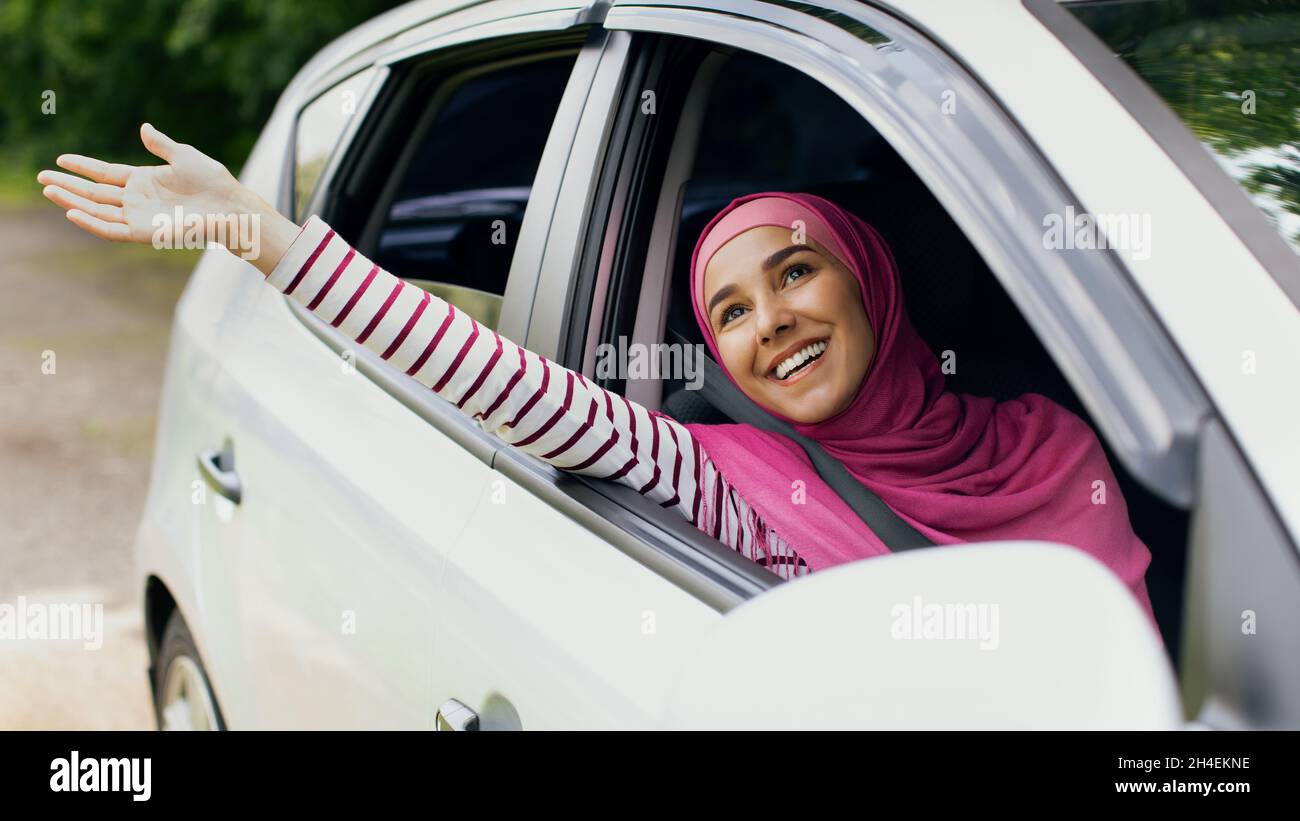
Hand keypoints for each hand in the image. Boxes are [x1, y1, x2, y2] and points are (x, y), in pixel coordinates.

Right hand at [36, 123, 299, 275]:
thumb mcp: (184, 156)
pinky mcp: (144, 233)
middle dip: (68, 185)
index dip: (83, 166)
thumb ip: (161, 144)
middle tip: (41, 177)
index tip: (61, 159)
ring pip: (98, 210)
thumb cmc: (214, 182)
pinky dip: (91, 222)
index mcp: (145, 180)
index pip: (106, 173)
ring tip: (48, 190)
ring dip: (72, 201)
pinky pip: (111, 230)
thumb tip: (144, 127)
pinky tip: (71, 212)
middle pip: (95, 192)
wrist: (230, 206)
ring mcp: (139, 217)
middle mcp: (138, 200)